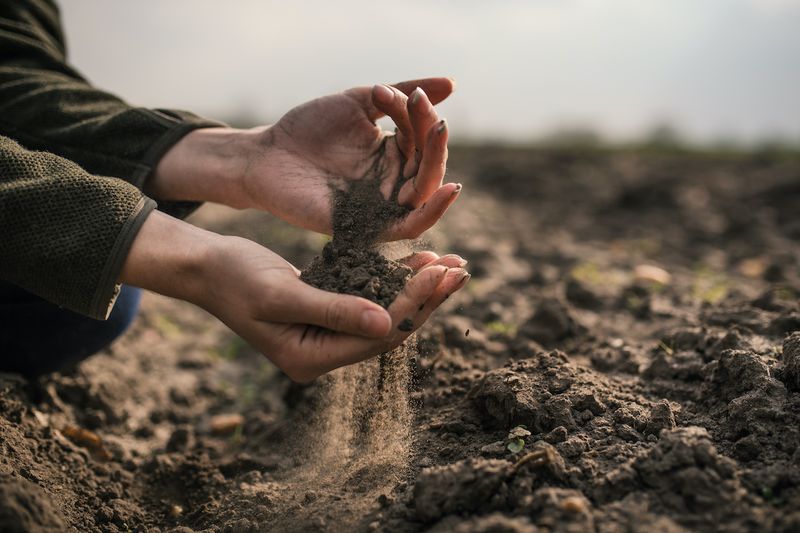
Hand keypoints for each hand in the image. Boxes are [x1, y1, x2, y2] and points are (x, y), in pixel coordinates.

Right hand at [121, 211, 469, 381]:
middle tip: (460, 267)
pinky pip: (370, 298)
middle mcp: (323, 352)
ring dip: (416, 287)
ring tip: (450, 262)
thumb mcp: (281, 294)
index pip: (378, 335)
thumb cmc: (234, 277)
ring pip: (384, 312)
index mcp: (312, 358)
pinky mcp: (328, 310)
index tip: (443, 272)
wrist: (206, 266)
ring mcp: (326, 333)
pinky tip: (418, 260)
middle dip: (426, 298)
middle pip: (389, 327)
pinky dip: (393, 279)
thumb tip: (387, 323)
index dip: (414, 305)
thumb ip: (334, 309)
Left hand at [149, 78, 460, 240]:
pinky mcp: (368, 228)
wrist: (266, 155)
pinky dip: (433, 212)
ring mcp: (381, 207)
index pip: (423, 140)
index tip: (406, 93)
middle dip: (434, 138)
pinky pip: (409, 227)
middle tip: (428, 113)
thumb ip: (399, 95)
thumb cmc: (308, 128)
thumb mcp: (360, 101)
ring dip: (438, 164)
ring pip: (426, 194)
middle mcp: (392, 184)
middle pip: (430, 168)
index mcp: (392, 156)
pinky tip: (448, 189)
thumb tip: (451, 83)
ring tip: (437, 132)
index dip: (421, 116)